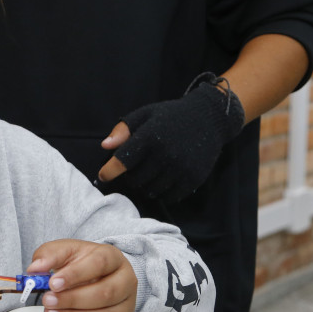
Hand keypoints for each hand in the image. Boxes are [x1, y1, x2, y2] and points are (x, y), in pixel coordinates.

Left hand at [27, 239, 136, 311]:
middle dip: (72, 300)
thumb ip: (49, 256)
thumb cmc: (81, 263)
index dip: (75, 275)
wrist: (99, 275)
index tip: (52, 283)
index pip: (99, 264)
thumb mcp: (64, 251)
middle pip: (106, 294)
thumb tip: (35, 269)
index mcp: (112, 257)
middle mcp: (126, 281)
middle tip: (48, 301)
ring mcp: (126, 306)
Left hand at [97, 73, 244, 202]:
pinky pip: (170, 197)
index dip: (109, 171)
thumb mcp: (144, 115)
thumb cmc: (171, 116)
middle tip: (133, 171)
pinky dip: (162, 193)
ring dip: (145, 187)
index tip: (103, 176)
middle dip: (130, 178)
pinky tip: (161, 182)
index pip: (123, 161)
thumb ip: (123, 130)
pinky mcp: (193, 178)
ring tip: (147, 176)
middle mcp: (165, 154)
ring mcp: (181, 168)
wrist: (209, 118)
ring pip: (152, 190)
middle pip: (136, 180)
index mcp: (150, 137)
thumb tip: (105, 146)